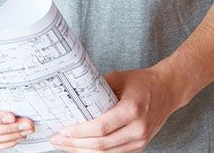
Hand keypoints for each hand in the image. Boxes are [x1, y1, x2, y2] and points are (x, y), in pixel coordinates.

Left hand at [49, 67, 180, 151]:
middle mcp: (138, 129)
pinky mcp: (140, 145)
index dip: (79, 132)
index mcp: (131, 110)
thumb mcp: (117, 78)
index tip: (62, 131)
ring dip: (84, 152)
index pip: (101, 128)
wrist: (167, 90)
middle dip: (76, 144)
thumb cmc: (142, 82)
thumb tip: (72, 94)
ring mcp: (141, 140)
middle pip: (102, 145)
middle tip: (57, 140)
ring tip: (65, 146)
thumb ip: (97, 88)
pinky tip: (82, 148)